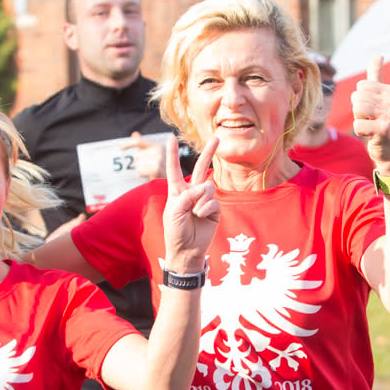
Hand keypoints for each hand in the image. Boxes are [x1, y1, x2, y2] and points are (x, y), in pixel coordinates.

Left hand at [122, 131, 166, 180]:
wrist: (168, 182)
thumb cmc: (158, 168)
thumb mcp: (151, 154)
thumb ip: (142, 144)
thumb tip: (134, 134)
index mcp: (158, 145)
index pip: (138, 142)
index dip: (128, 144)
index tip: (120, 149)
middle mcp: (160, 151)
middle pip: (137, 155)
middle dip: (140, 162)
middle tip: (149, 167)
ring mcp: (159, 160)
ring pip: (138, 164)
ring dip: (141, 169)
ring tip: (150, 172)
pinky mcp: (157, 169)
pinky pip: (140, 171)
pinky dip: (142, 175)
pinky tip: (149, 176)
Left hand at [162, 134, 219, 271]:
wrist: (187, 250)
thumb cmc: (175, 232)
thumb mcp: (174, 211)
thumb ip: (187, 196)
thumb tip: (206, 188)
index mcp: (177, 191)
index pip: (175, 169)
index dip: (173, 154)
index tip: (172, 139)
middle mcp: (191, 192)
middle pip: (201, 168)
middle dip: (209, 153)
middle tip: (217, 138)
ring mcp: (204, 200)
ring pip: (208, 187)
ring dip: (201, 200)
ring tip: (195, 213)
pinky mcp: (215, 209)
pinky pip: (213, 201)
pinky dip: (206, 208)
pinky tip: (201, 217)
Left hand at [350, 56, 389, 176]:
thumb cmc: (384, 125)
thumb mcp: (383, 99)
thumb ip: (377, 76)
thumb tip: (378, 55)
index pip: (361, 85)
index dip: (362, 100)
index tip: (374, 111)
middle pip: (357, 96)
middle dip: (359, 111)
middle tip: (372, 121)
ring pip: (356, 109)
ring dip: (359, 121)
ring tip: (371, 127)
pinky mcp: (383, 129)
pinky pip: (357, 124)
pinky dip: (360, 133)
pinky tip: (372, 136)